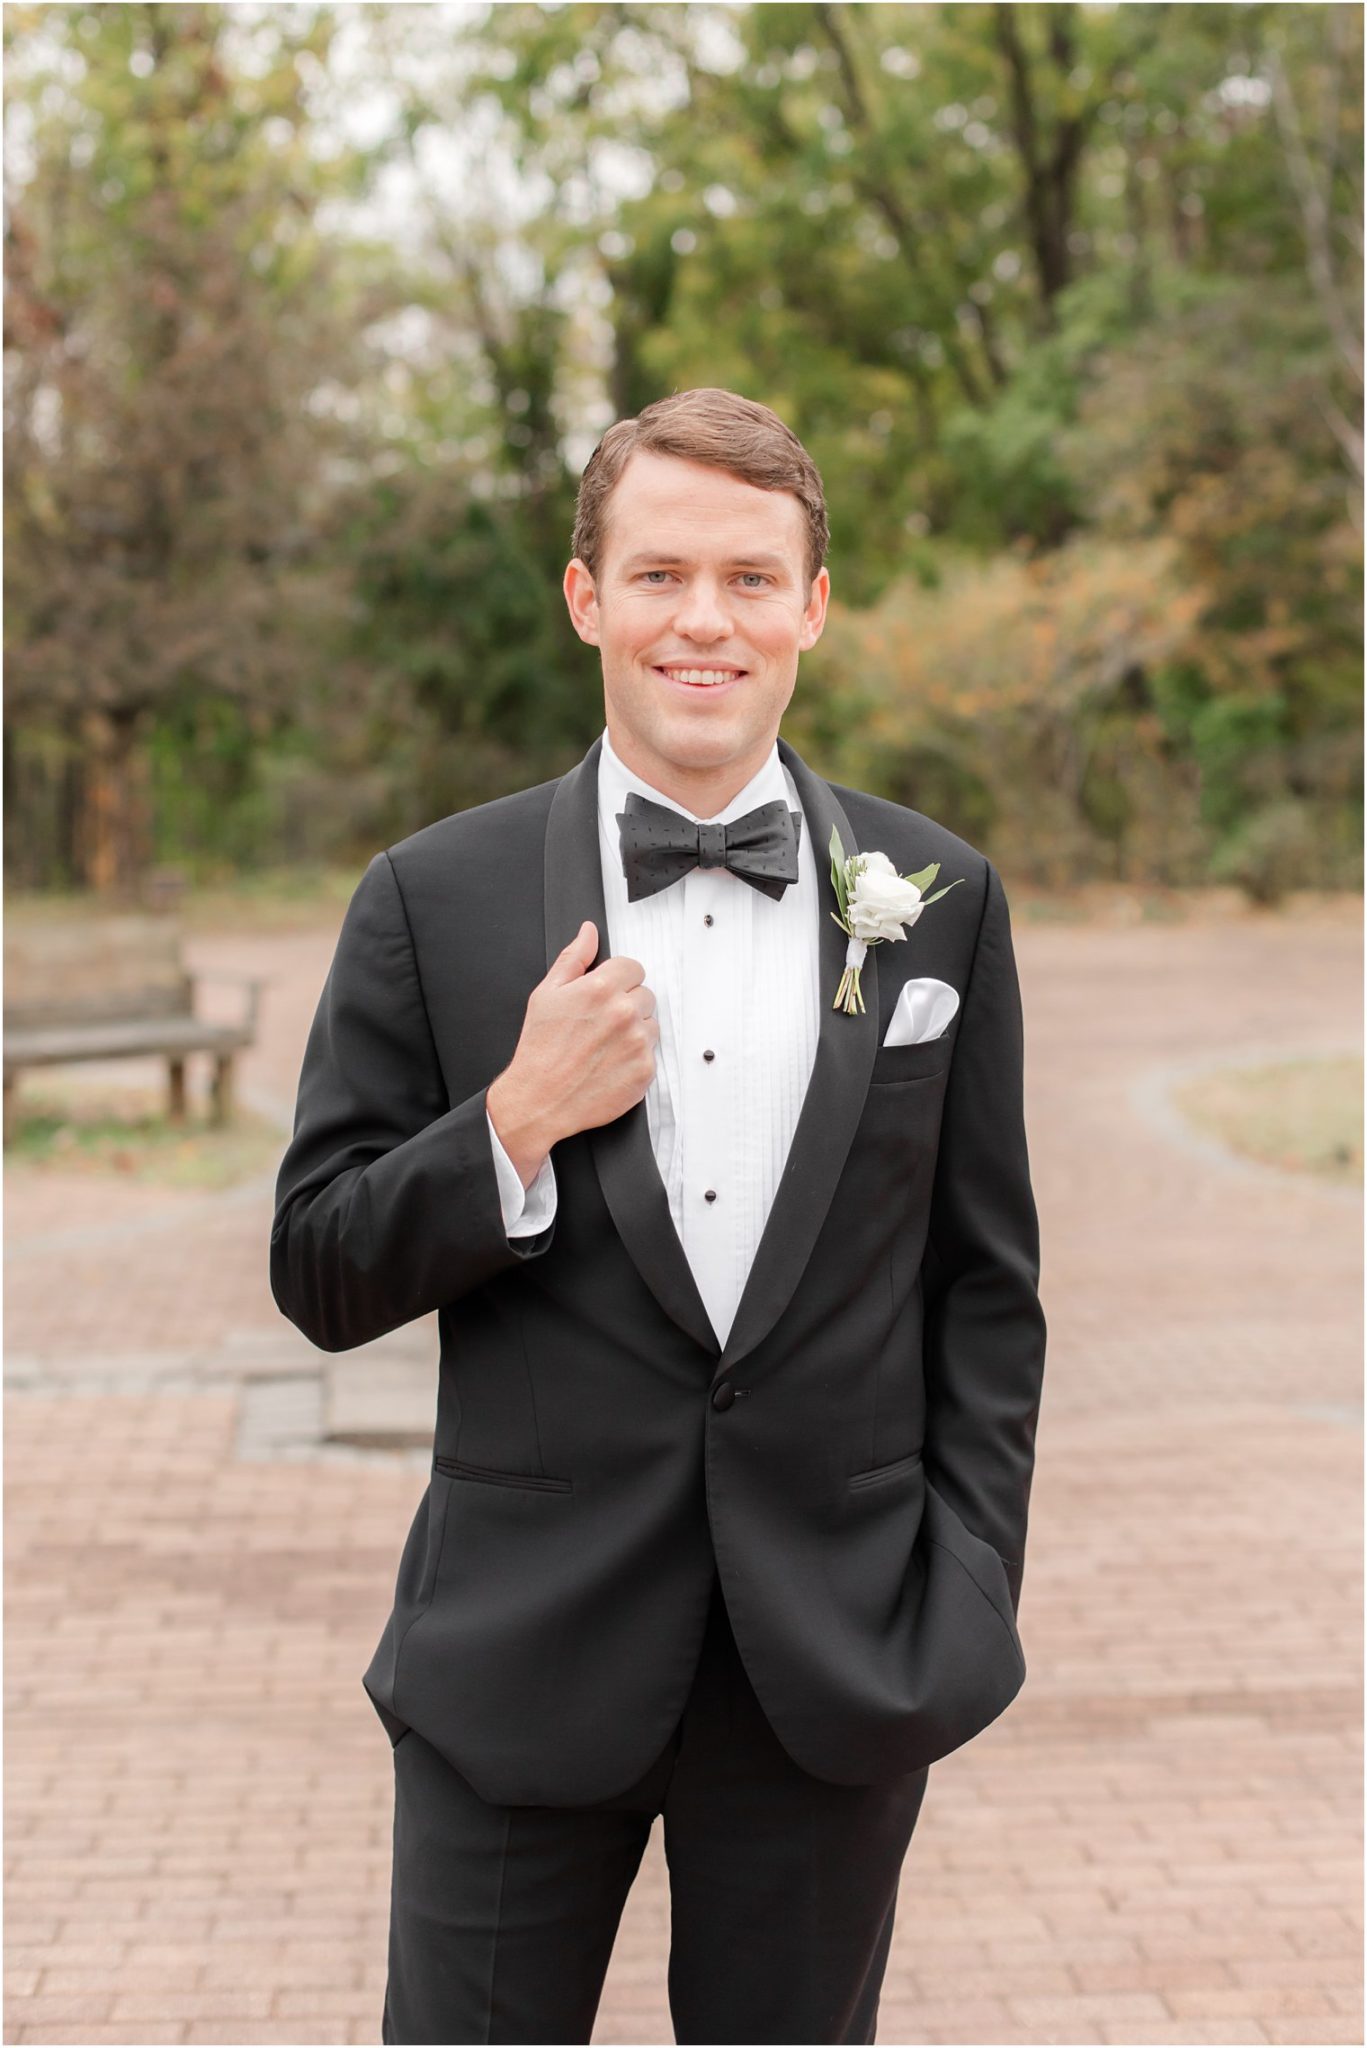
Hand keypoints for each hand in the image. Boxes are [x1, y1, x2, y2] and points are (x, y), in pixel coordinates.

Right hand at [487, 921, 657, 1183]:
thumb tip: (588, 932)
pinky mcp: (645, 1070)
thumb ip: (573, 958)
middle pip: (645, 994)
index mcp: (601, 988)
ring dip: (634, 1031)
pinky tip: (609, 1064)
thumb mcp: (546, 994)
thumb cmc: (539, 1049)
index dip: (618, 980)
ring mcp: (638, 1043)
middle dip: (626, 1005)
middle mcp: (624, 1013)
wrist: (539, 1100)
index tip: (605, 996)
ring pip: (651, 1024)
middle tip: (599, 1025)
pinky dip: (634, 1058)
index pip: (633, 967)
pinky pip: (651, 1054)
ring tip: (603, 1046)